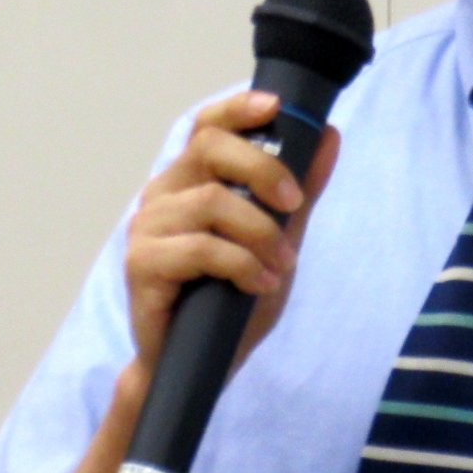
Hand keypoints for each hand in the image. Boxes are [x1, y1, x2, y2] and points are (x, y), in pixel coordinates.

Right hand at [122, 90, 340, 373]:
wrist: (204, 365)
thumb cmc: (233, 299)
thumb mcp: (279, 240)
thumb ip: (300, 192)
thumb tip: (330, 137)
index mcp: (189, 180)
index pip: (207, 126)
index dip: (237, 109)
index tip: (275, 107)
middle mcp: (163, 194)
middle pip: (209, 148)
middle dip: (263, 169)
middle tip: (294, 203)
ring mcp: (147, 228)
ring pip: (213, 202)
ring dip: (261, 233)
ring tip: (281, 265)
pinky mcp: (142, 265)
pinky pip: (202, 248)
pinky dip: (242, 264)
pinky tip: (260, 284)